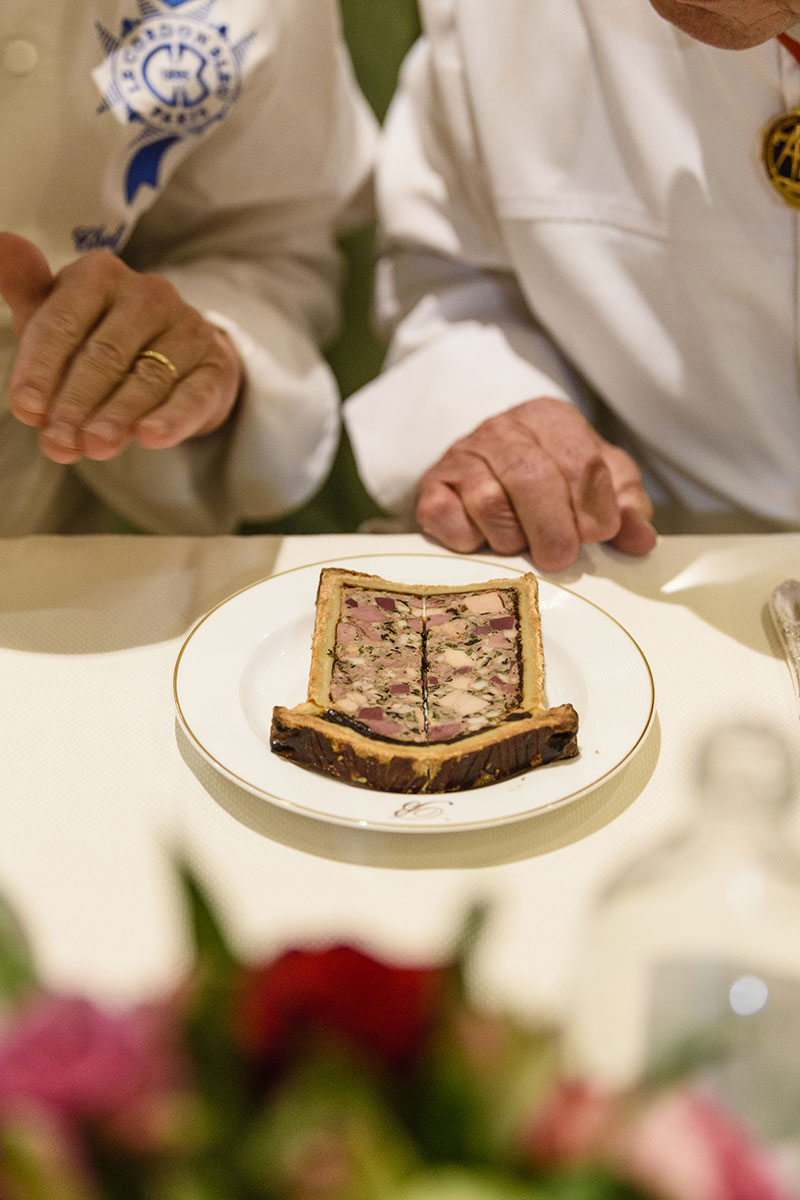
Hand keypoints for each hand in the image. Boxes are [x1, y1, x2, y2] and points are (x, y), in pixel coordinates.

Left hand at [0, 232, 241, 463]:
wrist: (174, 356)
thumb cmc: (100, 336)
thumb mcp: (58, 315)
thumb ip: (24, 287)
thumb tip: (1, 243)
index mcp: (99, 274)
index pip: (63, 322)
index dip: (41, 368)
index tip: (26, 409)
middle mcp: (148, 293)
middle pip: (104, 354)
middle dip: (77, 402)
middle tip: (58, 442)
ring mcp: (187, 327)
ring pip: (146, 377)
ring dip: (117, 416)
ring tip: (94, 447)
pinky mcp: (214, 364)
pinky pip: (191, 394)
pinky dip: (171, 418)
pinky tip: (151, 437)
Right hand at [415, 396, 655, 571]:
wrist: (484, 470)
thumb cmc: (551, 480)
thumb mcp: (597, 484)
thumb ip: (624, 508)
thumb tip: (640, 540)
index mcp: (550, 419)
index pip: (580, 462)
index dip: (594, 506)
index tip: (598, 533)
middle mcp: (503, 429)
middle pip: (531, 478)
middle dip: (552, 528)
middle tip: (560, 557)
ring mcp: (461, 456)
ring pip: (488, 502)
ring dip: (510, 537)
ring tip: (520, 545)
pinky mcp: (431, 487)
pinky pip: (445, 517)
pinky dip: (467, 539)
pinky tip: (481, 540)